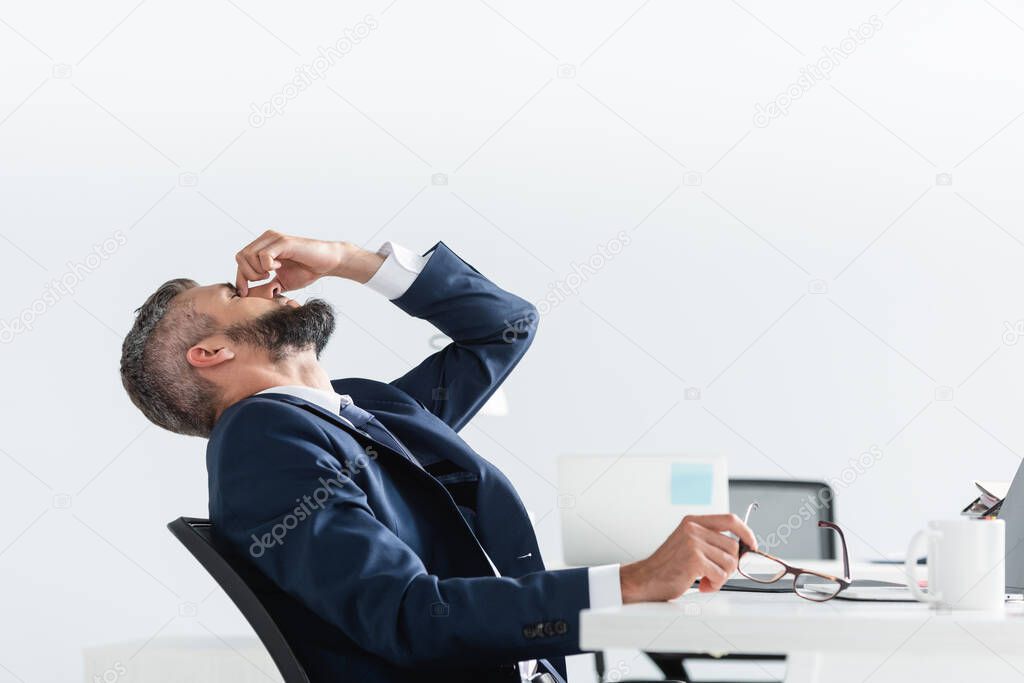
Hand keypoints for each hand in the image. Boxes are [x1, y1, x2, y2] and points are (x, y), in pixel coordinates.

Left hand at [234, 230, 349, 295]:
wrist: (327, 263)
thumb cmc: (306, 271)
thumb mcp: (280, 282)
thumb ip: (265, 286)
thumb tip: (248, 296)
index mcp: (263, 247)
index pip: (240, 260)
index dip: (240, 278)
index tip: (245, 293)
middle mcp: (266, 239)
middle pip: (240, 257)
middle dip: (248, 275)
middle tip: (265, 280)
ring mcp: (274, 238)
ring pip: (248, 255)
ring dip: (258, 271)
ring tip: (273, 274)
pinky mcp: (283, 242)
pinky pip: (263, 255)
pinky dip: (268, 266)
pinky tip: (279, 267)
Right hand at [619, 513, 756, 602]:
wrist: (646, 579)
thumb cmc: (668, 566)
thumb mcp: (688, 544)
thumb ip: (711, 542)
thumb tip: (743, 549)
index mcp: (693, 522)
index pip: (730, 519)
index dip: (746, 532)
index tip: (752, 544)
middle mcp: (693, 528)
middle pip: (734, 546)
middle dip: (729, 565)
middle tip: (713, 573)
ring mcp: (693, 543)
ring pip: (730, 562)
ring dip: (720, 576)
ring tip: (704, 578)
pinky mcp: (695, 559)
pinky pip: (721, 575)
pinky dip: (714, 584)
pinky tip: (701, 584)